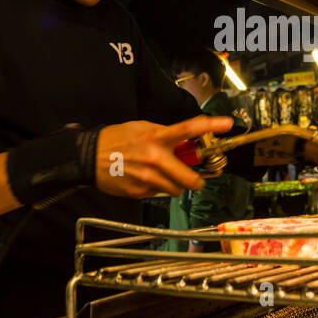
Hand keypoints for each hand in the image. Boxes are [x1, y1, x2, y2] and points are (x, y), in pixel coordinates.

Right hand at [95, 115, 232, 198]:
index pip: (188, 129)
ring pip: (176, 190)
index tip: (228, 124)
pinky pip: (158, 194)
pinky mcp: (139, 192)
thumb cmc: (116, 139)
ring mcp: (148, 178)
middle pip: (191, 179)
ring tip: (161, 175)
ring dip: (175, 185)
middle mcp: (155, 158)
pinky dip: (156, 188)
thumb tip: (185, 143)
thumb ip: (164, 135)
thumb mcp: (142, 128)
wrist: (89, 156)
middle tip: (195, 179)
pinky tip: (143, 179)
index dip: (210, 126)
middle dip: (196, 181)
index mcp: (157, 137)